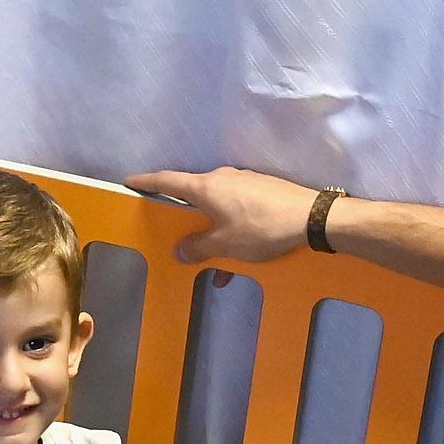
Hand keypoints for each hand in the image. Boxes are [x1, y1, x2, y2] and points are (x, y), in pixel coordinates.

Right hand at [123, 167, 317, 265]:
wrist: (313, 218)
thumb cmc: (262, 229)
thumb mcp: (226, 245)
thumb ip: (199, 247)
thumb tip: (180, 250)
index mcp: (207, 187)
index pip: (168, 180)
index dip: (147, 182)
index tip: (131, 182)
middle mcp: (223, 178)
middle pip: (194, 194)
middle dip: (185, 216)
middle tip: (175, 231)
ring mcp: (245, 182)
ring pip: (219, 207)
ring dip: (213, 232)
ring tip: (217, 264)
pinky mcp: (263, 190)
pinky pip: (237, 210)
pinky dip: (232, 230)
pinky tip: (241, 258)